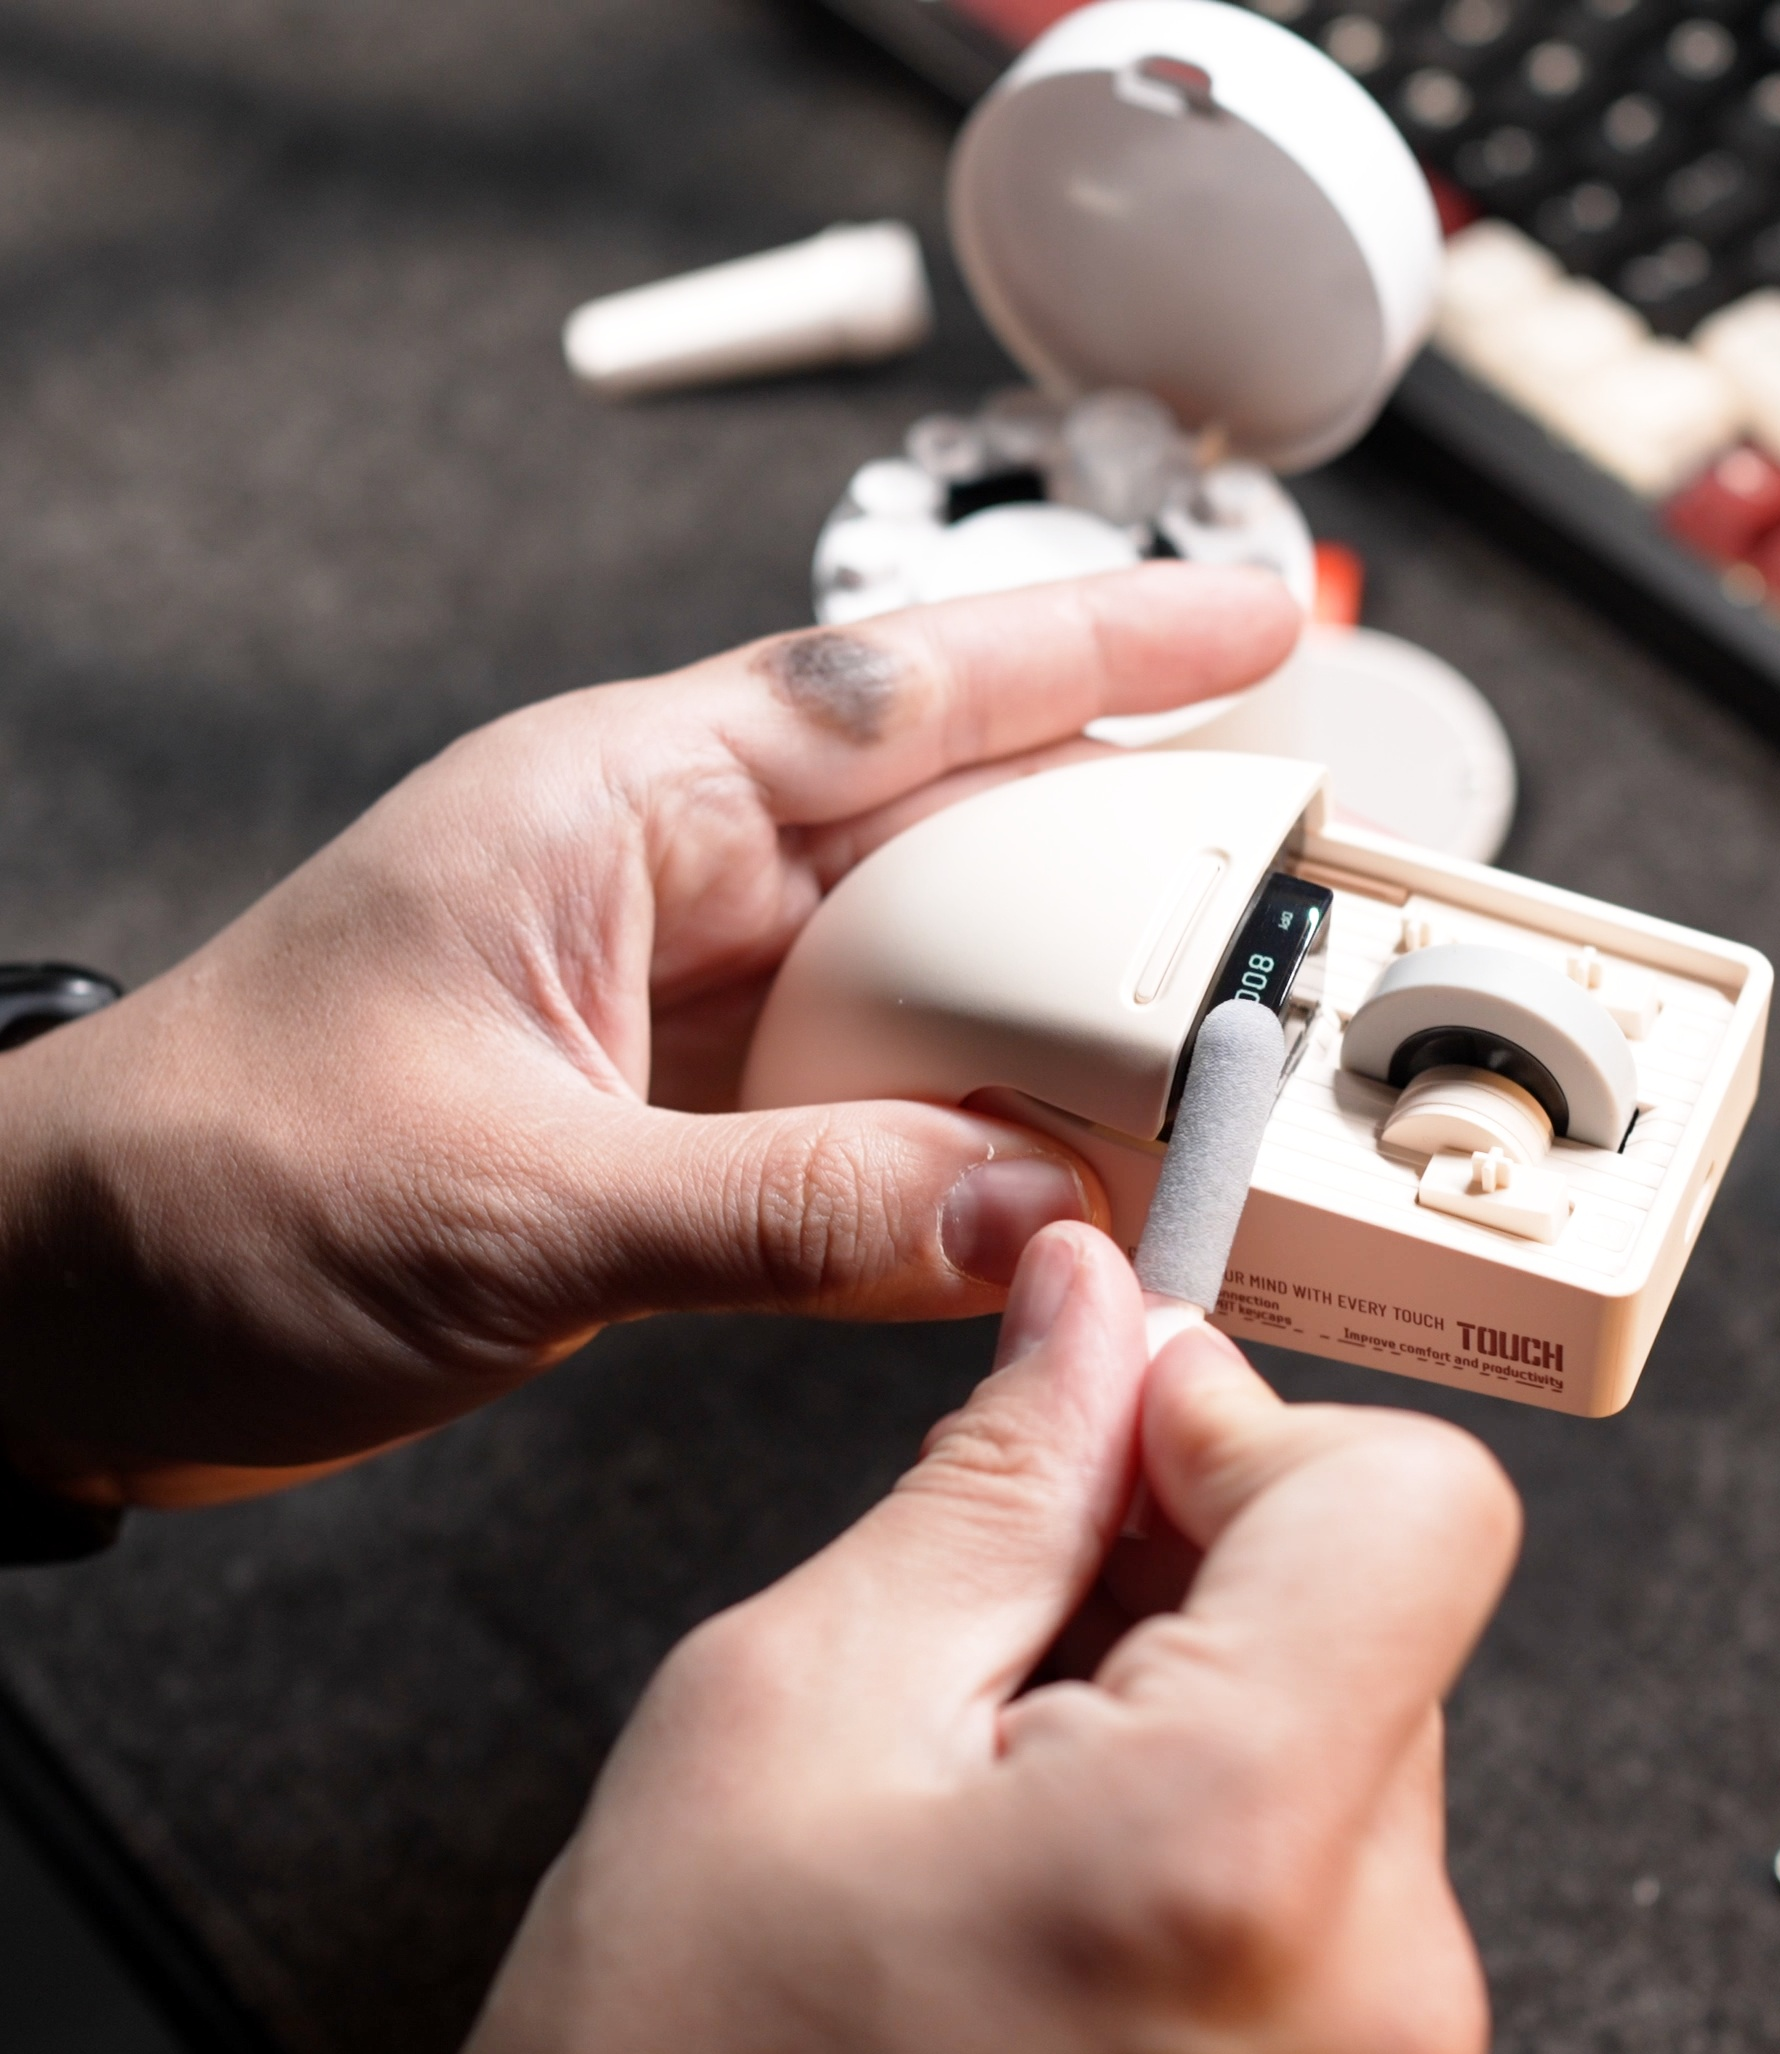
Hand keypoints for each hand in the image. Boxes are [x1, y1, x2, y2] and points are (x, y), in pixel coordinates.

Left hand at [0, 567, 1299, 1505]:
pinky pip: (865, 1104)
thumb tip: (1008, 1213)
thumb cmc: (202, 1196)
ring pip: (920, 979)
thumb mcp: (506, 1204)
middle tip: (1275, 917)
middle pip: (947, 836)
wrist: (61, 1311)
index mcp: (612, 808)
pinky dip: (955, 1145)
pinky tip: (1031, 1187)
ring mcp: (678, 1003)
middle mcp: (663, 881)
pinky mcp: (676, 1118)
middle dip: (1117, 869)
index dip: (1090, 654)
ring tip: (1184, 1074)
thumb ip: (775, 1215)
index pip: (896, 690)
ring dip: (1045, 1029)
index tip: (1245, 632)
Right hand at [429, 1222, 1520, 2053]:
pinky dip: (1204, 1772)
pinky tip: (1045, 1830)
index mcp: (1237, 1854)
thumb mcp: (801, 1700)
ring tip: (994, 1759)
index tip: (1108, 1433)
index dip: (1247, 1423)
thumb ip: (998, 1479)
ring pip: (1348, 1699)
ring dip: (1185, 1663)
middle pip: (1374, 1594)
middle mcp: (1371, 1978)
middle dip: (1192, 1546)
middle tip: (999, 1607)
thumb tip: (1091, 1312)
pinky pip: (1331, 1827)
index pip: (1415, 1499)